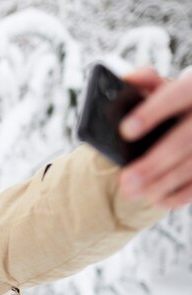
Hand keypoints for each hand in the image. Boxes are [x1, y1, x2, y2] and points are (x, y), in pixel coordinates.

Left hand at [118, 67, 191, 208]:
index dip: (151, 112)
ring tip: (134, 192)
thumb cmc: (180, 101)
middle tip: (125, 180)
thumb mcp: (167, 86)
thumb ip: (147, 82)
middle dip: (153, 163)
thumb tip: (127, 80)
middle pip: (184, 139)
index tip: (125, 130)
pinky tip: (158, 199)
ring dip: (163, 182)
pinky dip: (181, 194)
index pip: (175, 95)